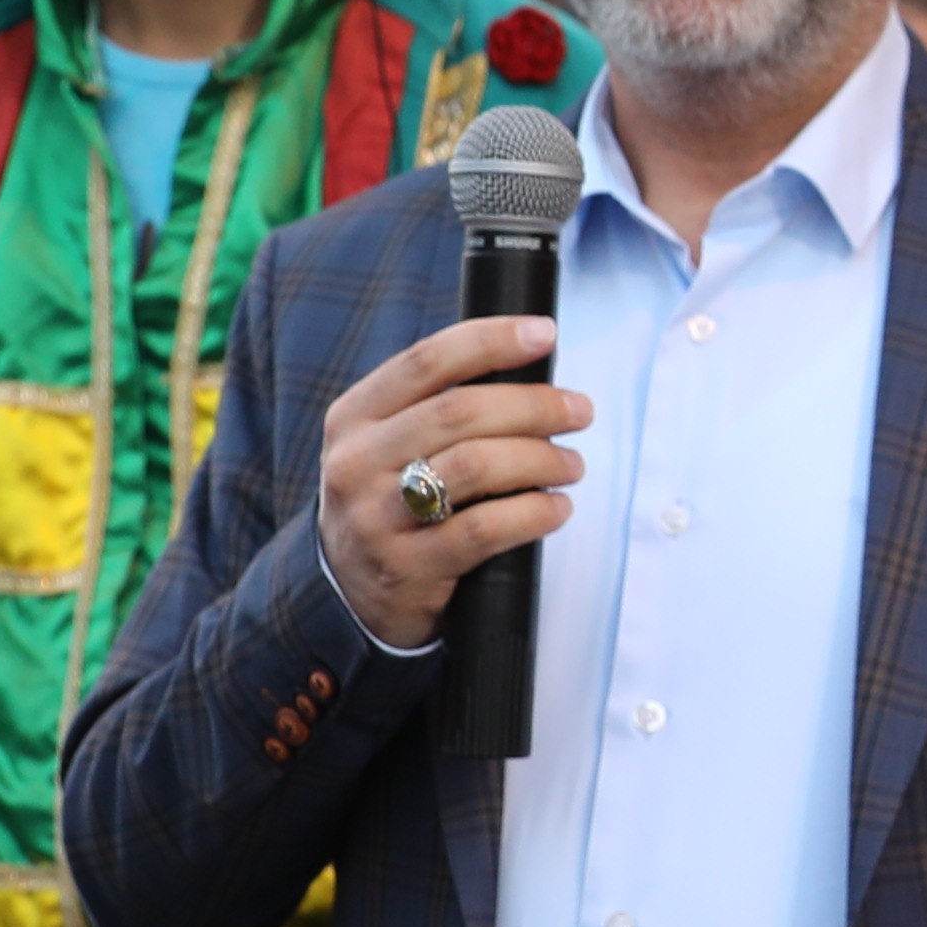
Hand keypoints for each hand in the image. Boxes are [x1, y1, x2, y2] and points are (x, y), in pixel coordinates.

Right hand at [315, 314, 594, 649]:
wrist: (348, 592)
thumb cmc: (390, 502)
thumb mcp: (387, 445)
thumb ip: (437, 408)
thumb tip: (530, 367)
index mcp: (354, 417)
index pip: (426, 361)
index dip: (491, 341)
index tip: (544, 333)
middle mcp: (356, 462)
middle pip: (460, 411)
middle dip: (534, 405)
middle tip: (579, 410)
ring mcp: (376, 517)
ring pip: (476, 466)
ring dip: (541, 459)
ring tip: (571, 464)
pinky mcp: (405, 567)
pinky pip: (484, 529)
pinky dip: (534, 513)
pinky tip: (557, 509)